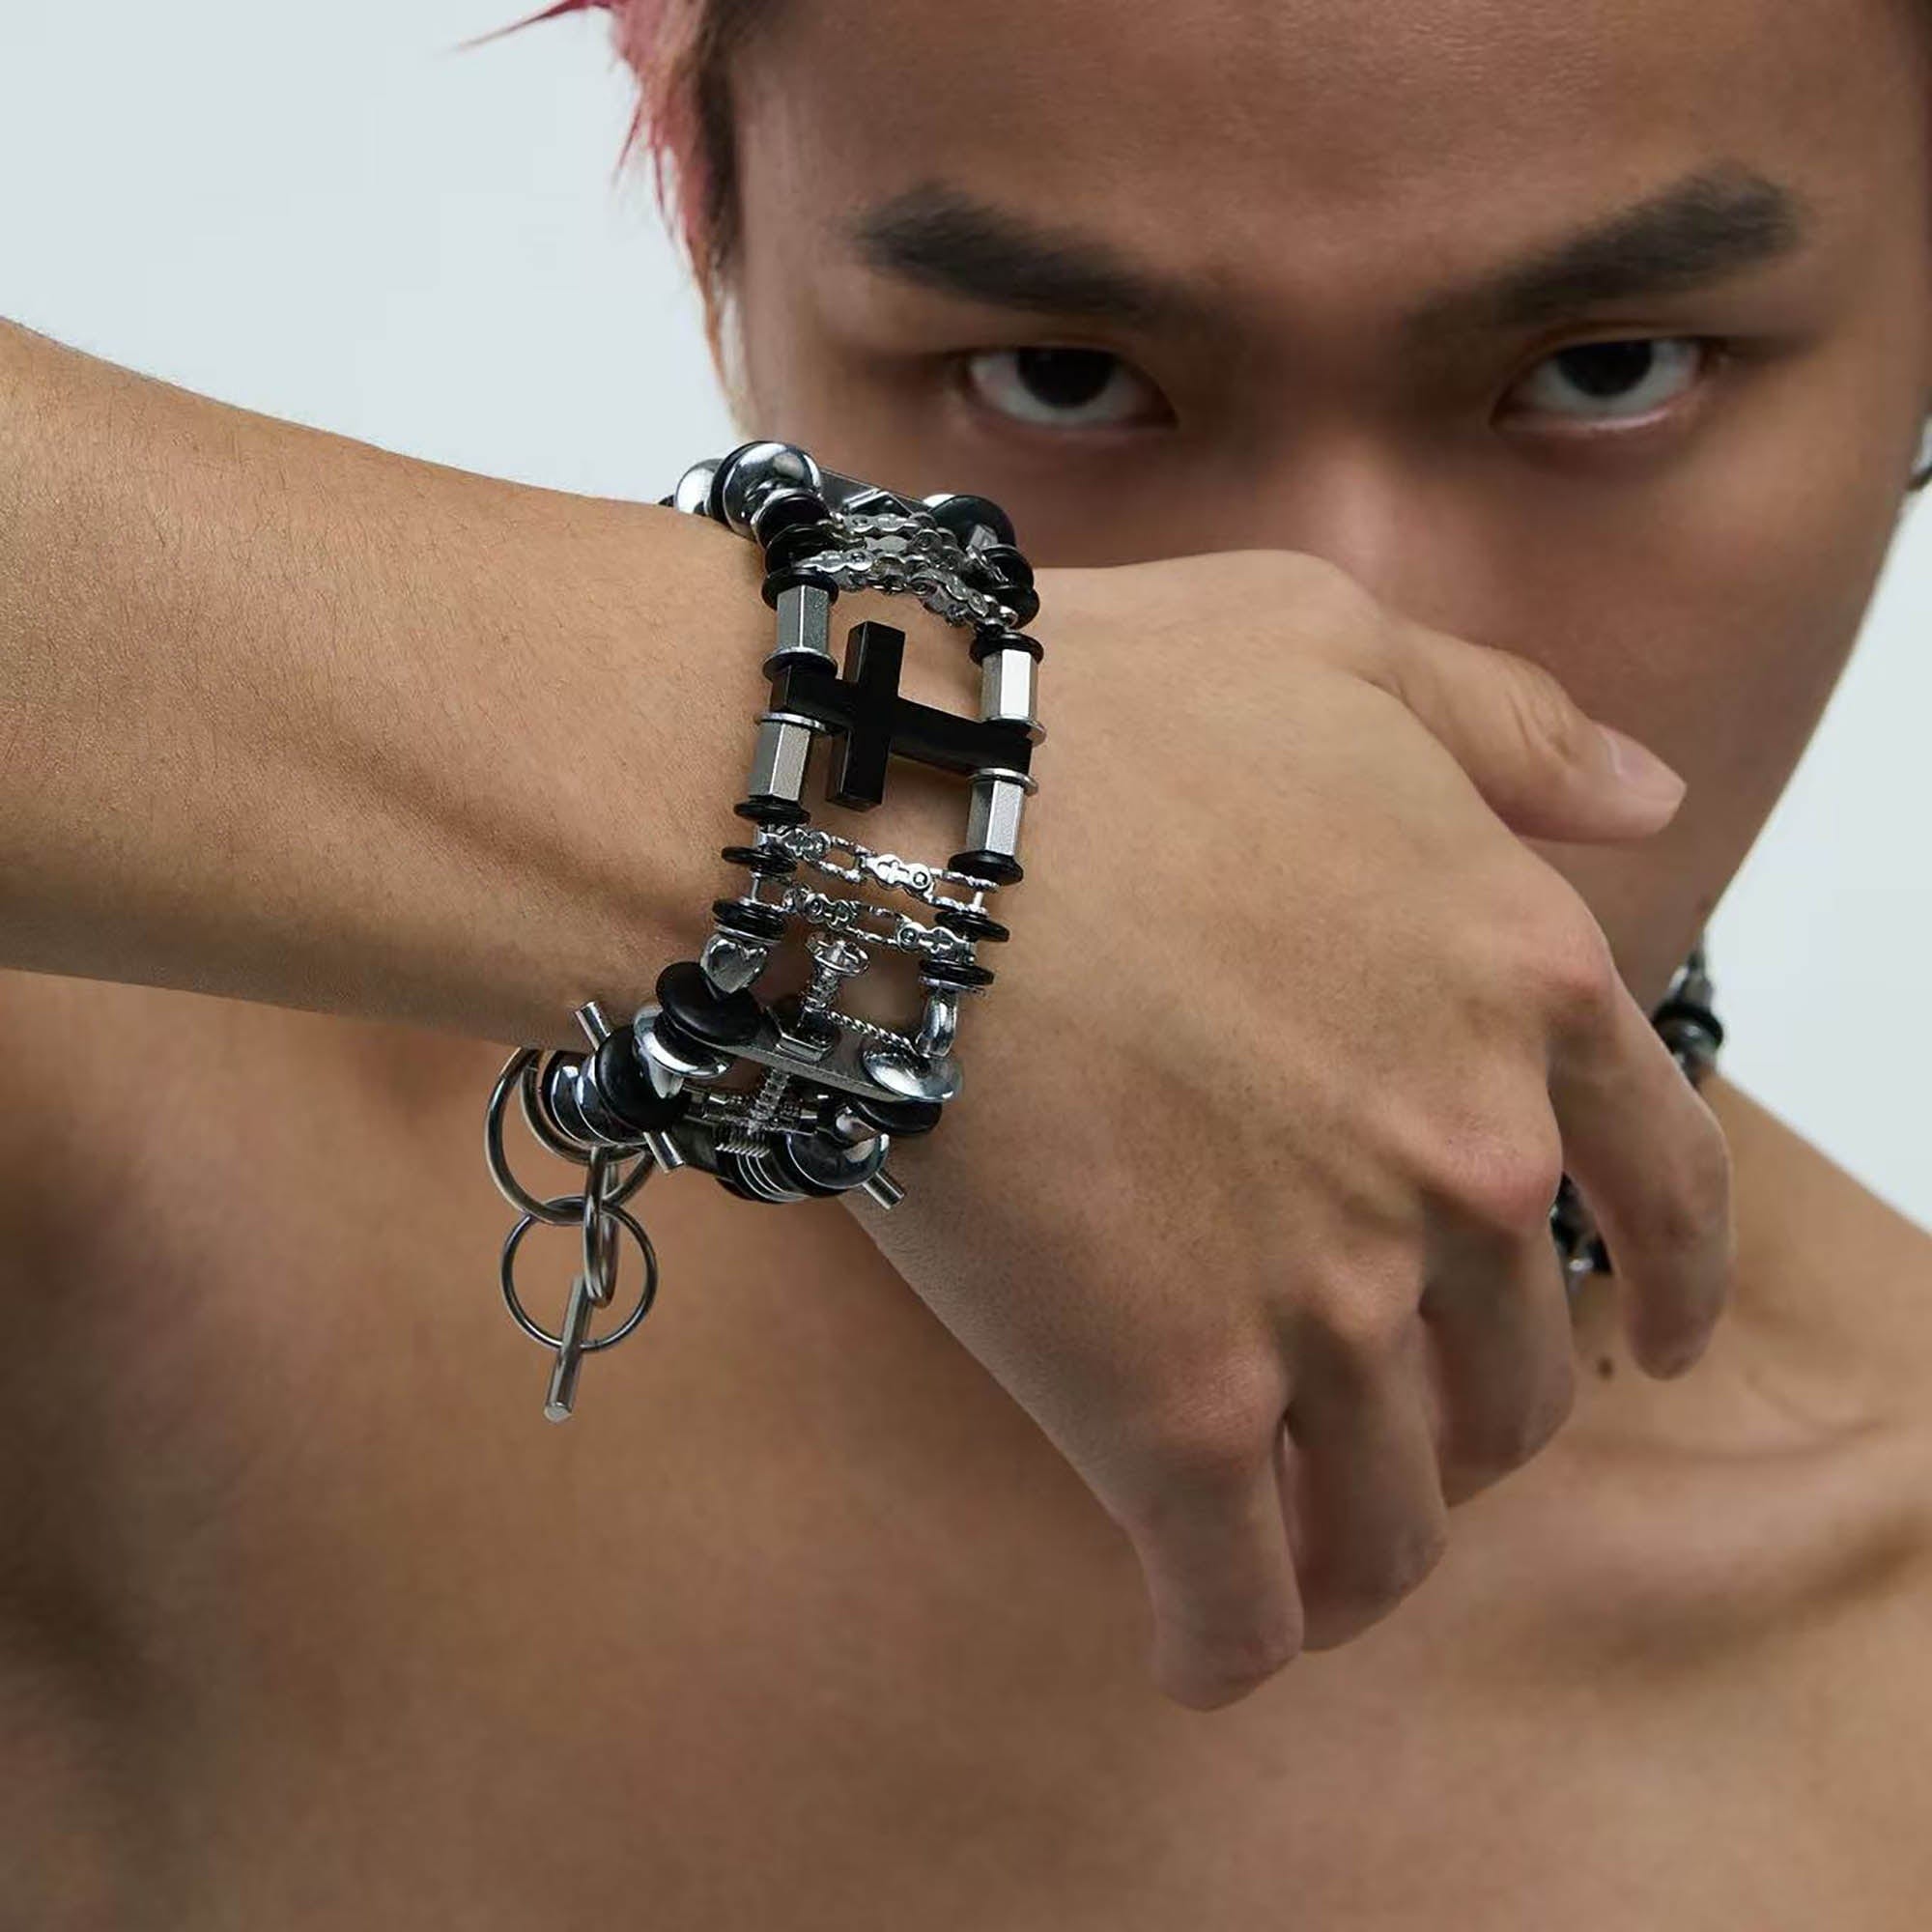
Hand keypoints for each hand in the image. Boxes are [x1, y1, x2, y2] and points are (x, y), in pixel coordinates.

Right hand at [843, 548, 1734, 1710]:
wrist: (889, 829)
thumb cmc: (1088, 718)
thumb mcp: (1330, 647)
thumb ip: (1510, 726)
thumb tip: (1655, 803)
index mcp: (1525, 988)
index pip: (1665, 1194)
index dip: (1667, 1288)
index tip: (1647, 1343)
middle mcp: (1467, 1162)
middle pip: (1520, 1375)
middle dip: (1476, 1421)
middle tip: (1396, 1428)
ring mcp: (1335, 1300)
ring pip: (1401, 1510)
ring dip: (1369, 1555)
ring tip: (1308, 1565)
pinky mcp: (1181, 1410)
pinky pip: (1244, 1593)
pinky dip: (1232, 1641)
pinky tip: (1200, 1650)